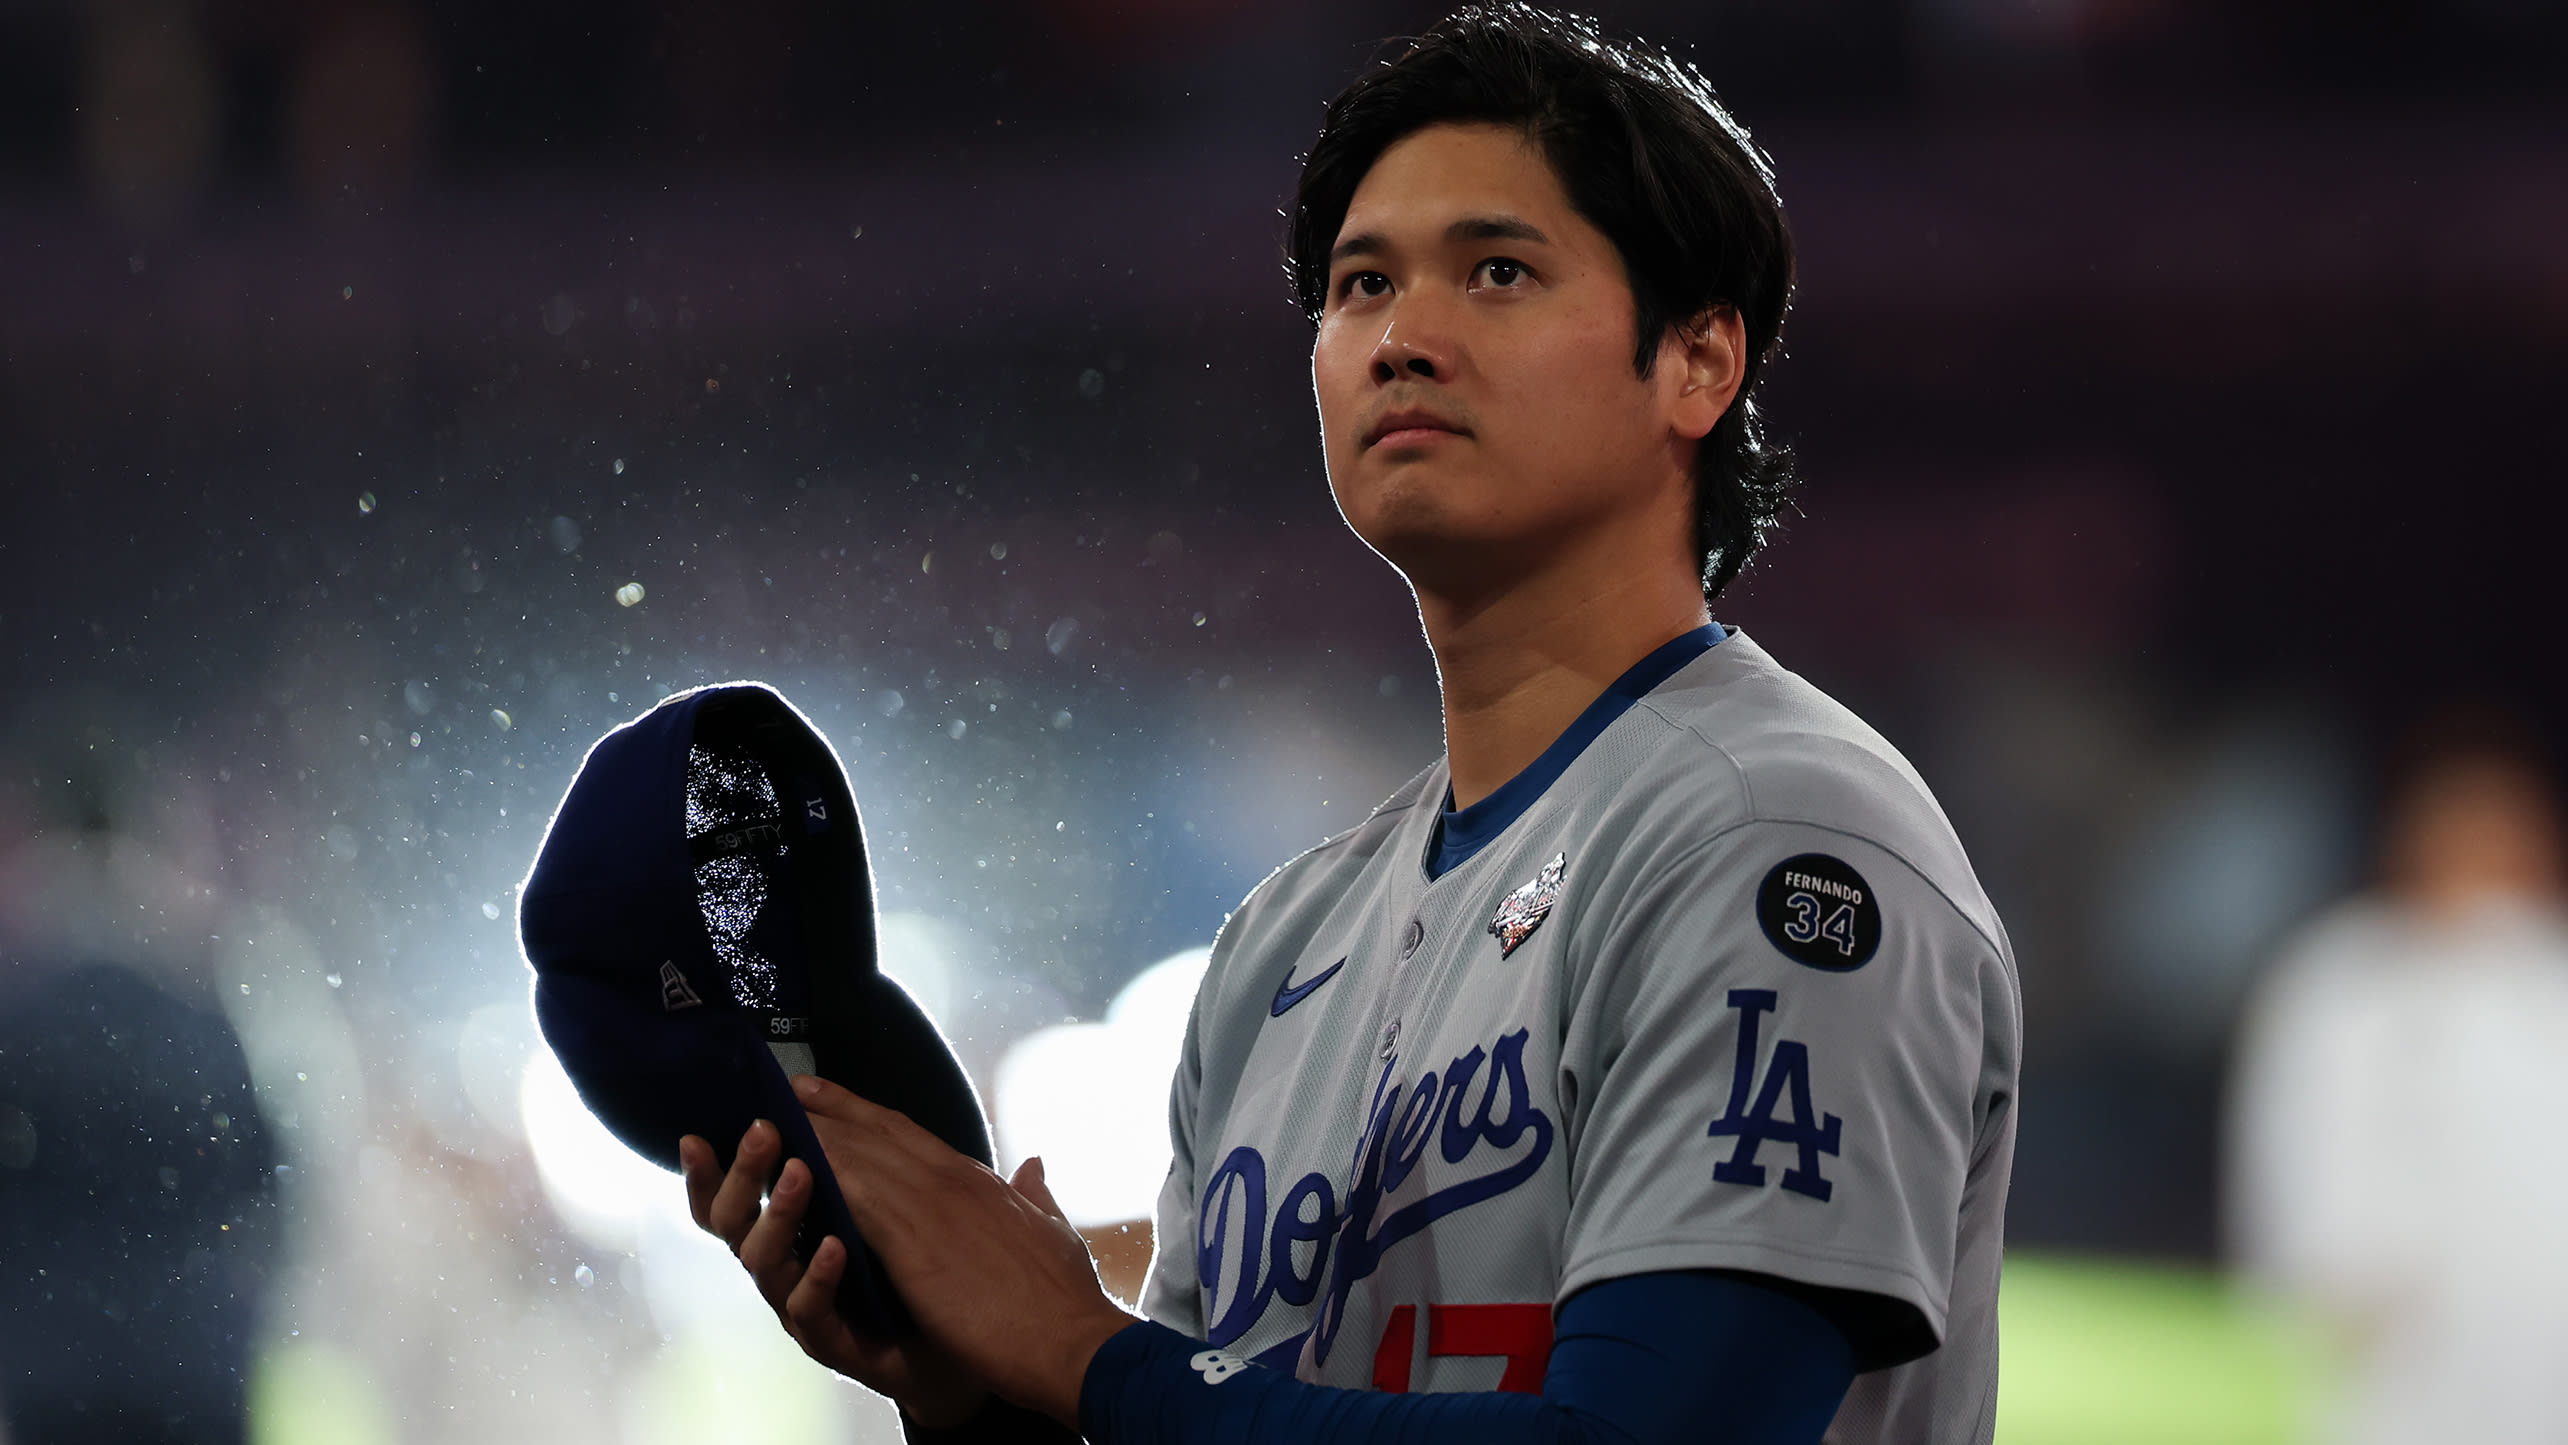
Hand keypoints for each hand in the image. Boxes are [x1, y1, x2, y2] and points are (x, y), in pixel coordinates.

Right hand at [678, 1122, 986, 1426]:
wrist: (959, 1337)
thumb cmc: (908, 1261)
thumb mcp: (874, 1191)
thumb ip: (837, 1145)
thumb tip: (802, 1084)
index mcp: (786, 1230)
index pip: (729, 1198)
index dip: (705, 1172)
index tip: (695, 1135)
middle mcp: (783, 1268)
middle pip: (736, 1224)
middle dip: (744, 1175)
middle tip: (762, 1132)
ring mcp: (803, 1306)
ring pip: (766, 1263)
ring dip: (781, 1213)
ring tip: (801, 1172)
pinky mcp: (834, 1343)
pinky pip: (811, 1310)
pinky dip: (819, 1275)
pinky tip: (836, 1245)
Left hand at [793, 1074, 1141, 1426]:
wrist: (1071, 1342)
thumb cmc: (1065, 1301)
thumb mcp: (1054, 1233)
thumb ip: (1037, 1196)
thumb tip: (1034, 1164)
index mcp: (981, 1184)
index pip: (914, 1136)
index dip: (870, 1115)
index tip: (835, 1098)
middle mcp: (955, 1182)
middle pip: (881, 1133)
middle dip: (834, 1111)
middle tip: (793, 1093)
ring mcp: (935, 1207)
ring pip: (862, 1156)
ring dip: (818, 1137)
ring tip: (778, 1123)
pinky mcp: (916, 1243)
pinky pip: (857, 1196)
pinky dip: (825, 1175)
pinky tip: (794, 1166)